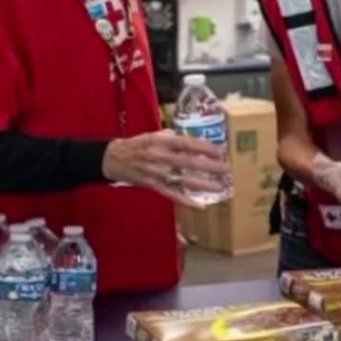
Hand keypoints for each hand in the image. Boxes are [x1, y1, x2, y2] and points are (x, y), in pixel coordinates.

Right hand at [103, 130, 230, 206]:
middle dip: (209, 167)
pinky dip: (185, 200)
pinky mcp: (153, 186)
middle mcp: (160, 157)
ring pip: (182, 180)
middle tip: (226, 170)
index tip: (221, 152)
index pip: (187, 144)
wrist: (113, 159)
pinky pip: (171, 194)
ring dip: (203, 184)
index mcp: (161, 141)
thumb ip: (173, 138)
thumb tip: (193, 142)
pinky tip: (200, 205)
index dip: (205, 148)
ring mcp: (156, 173)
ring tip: (220, 187)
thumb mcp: (154, 135)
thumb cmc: (137, 145)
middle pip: (188, 162)